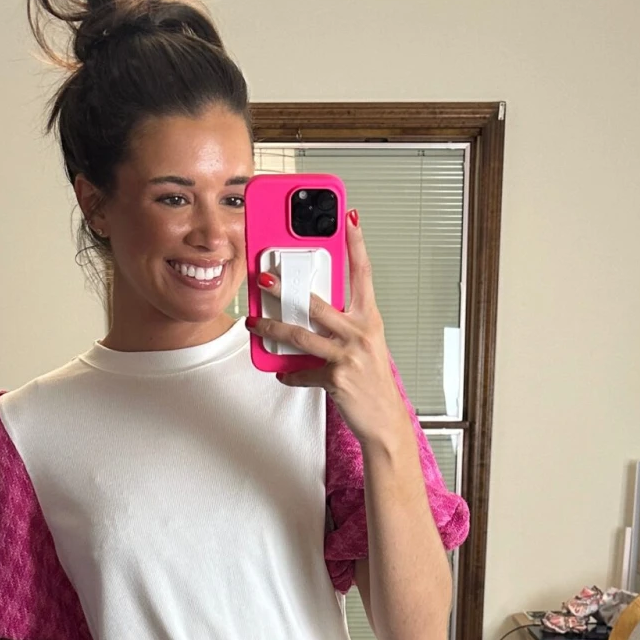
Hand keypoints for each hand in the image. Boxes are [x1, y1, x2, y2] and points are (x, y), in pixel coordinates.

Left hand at [246, 210, 412, 450]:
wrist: (385, 421)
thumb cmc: (374, 382)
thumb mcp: (365, 346)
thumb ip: (343, 326)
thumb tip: (311, 313)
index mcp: (370, 320)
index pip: (363, 273)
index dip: (357, 244)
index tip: (349, 218)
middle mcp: (361, 333)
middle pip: (316, 303)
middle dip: (285, 290)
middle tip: (264, 279)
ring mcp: (348, 355)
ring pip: (300, 335)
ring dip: (272, 329)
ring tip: (255, 324)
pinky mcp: (336, 378)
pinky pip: (303, 372)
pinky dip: (290, 374)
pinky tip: (283, 373)